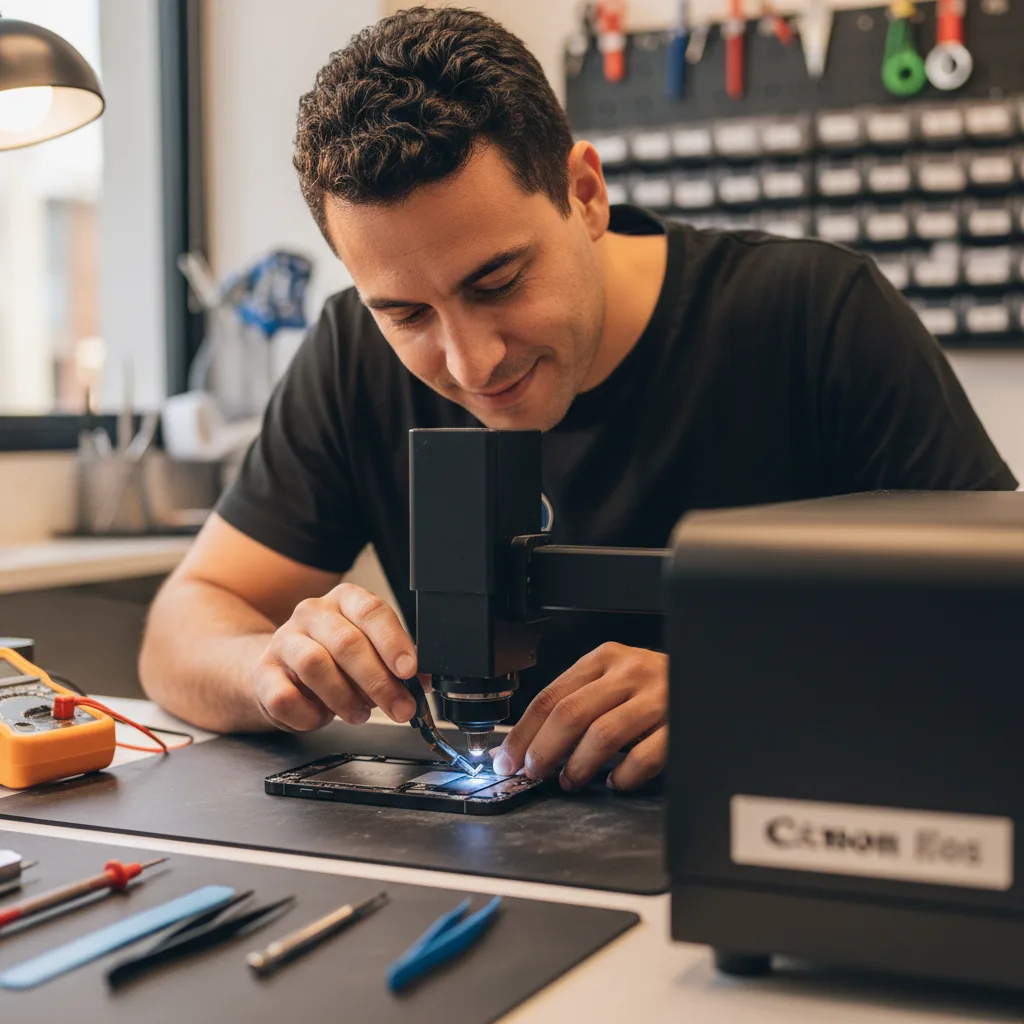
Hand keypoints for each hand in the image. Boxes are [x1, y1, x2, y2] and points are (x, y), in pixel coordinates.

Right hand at [253, 582, 427, 731]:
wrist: (281, 670)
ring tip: (360, 714)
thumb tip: (422, 683)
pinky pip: (285, 697)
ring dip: (344, 697)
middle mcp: (312, 613)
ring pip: (315, 665)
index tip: (409, 671)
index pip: (371, 611)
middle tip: (399, 707)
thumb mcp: (370, 654)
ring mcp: (284, 640)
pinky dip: (309, 714)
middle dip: (378, 681)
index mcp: (345, 600)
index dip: (393, 642)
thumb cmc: (334, 661)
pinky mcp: (263, 671)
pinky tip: (321, 717)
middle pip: (347, 642)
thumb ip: (396, 666)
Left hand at [490, 642, 666, 791]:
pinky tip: (617, 781)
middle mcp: (629, 673)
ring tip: (571, 781)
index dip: (523, 733)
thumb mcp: (614, 678)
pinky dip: (624, 775)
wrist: (708, 679)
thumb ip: (578, 701)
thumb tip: (529, 744)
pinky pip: (644, 756)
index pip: (551, 696)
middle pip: (571, 714)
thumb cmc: (653, 685)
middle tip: (533, 773)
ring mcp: (656, 698)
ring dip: (579, 765)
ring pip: (603, 734)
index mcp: (604, 659)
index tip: (507, 759)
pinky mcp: (680, 725)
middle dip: (544, 750)